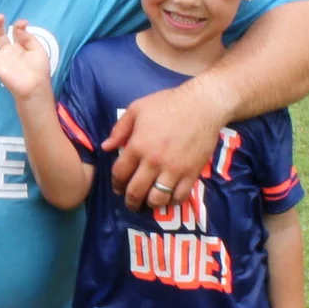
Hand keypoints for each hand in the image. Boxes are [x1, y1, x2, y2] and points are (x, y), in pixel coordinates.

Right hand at [0, 16, 55, 101]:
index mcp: (19, 47)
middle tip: (0, 16)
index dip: (18, 26)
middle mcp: (8, 52)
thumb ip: (28, 38)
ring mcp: (1, 60)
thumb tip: (18, 27)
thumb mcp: (38, 50)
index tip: (23, 23)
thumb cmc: (39, 69)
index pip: (15, 32)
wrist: (36, 86)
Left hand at [104, 79, 230, 211]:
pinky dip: (172, 201)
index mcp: (138, 146)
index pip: (120, 174)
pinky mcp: (192, 173)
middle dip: (130, 201)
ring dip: (150, 204)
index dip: (116, 184)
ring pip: (157, 199)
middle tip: (131, 202)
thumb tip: (106, 147)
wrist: (203, 105)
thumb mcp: (137, 108)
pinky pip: (180, 197)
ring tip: (150, 201)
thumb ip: (120, 129)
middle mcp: (153, 162)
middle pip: (136, 192)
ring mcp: (174, 170)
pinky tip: (169, 197)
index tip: (118, 187)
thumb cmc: (168, 103)